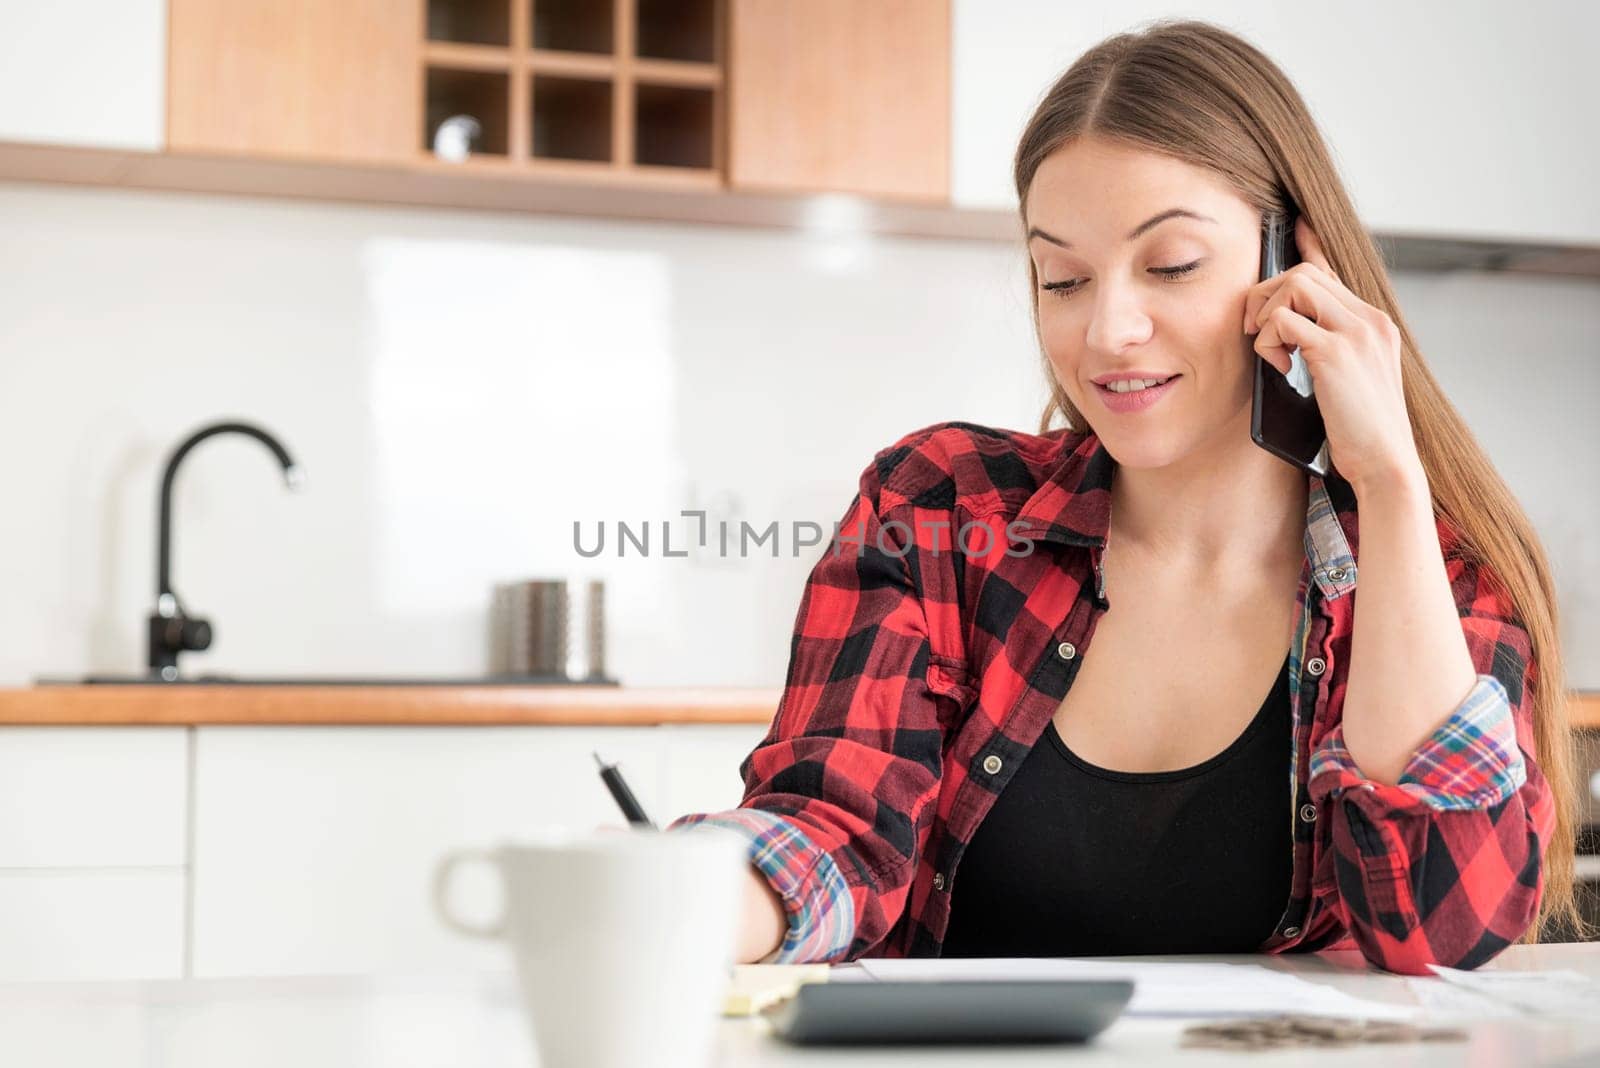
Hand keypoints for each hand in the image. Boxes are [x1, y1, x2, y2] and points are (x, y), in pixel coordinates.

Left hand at [1243, 217, 1423, 495]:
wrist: (1386, 464)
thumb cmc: (1361, 432)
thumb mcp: (1350, 382)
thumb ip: (1328, 350)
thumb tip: (1289, 334)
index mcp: (1374, 324)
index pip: (1334, 269)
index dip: (1307, 246)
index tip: (1291, 228)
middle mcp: (1370, 320)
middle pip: (1305, 271)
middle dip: (1266, 292)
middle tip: (1253, 329)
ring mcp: (1355, 332)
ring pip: (1294, 284)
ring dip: (1266, 313)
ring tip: (1270, 351)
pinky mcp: (1334, 352)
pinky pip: (1282, 320)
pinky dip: (1268, 340)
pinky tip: (1279, 367)